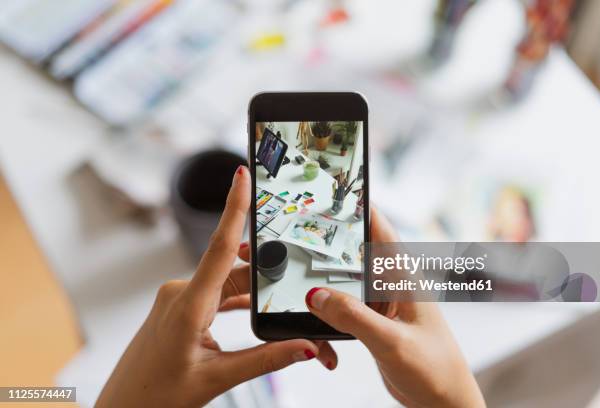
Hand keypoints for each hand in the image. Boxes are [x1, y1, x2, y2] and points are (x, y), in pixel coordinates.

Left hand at [96, 165, 335, 407]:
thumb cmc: (158, 395)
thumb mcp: (217, 379)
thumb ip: (265, 359)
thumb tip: (305, 347)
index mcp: (188, 306)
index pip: (219, 247)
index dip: (233, 207)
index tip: (242, 175)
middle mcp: (181, 292)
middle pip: (235, 270)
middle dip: (268, 276)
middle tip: (299, 281)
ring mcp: (178, 298)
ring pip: (227, 283)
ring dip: (253, 293)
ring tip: (278, 307)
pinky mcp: (179, 305)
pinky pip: (215, 293)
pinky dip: (236, 300)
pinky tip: (253, 310)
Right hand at [304, 207, 485, 407]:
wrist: (442, 403)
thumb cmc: (437, 370)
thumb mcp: (393, 343)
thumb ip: (355, 318)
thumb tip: (317, 296)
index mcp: (403, 277)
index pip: (379, 228)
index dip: (357, 206)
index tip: (330, 192)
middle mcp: (390, 284)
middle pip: (353, 251)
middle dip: (328, 242)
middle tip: (299, 234)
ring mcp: (379, 303)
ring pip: (342, 280)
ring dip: (323, 283)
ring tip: (300, 281)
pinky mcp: (370, 322)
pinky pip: (341, 308)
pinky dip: (327, 314)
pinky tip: (322, 330)